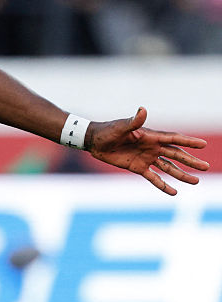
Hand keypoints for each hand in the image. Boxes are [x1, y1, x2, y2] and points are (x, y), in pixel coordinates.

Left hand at [87, 107, 209, 195]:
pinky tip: (174, 192)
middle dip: (190, 161)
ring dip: (181, 175)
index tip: (203, 145)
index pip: (174, 139)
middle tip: (206, 167)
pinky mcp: (137, 167)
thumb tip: (143, 109)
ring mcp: (146, 158)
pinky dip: (163, 185)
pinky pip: (154, 178)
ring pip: (168, 168)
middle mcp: (152, 147)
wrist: (94, 141)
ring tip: (196, 182)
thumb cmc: (108, 131)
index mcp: (151, 136)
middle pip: (175, 155)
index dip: (188, 142)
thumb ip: (134, 121)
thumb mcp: (121, 127)